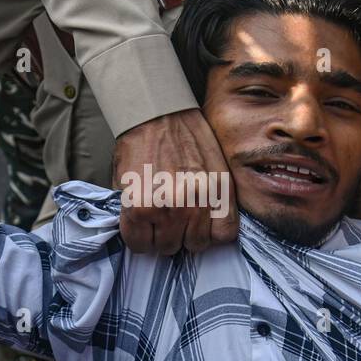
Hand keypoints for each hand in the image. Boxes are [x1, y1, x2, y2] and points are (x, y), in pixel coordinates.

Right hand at [113, 108, 237, 253]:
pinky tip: (137, 222)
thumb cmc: (184, 135)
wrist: (155, 112)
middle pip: (193, 245)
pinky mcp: (139, 207)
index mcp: (219, 192)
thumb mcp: (216, 165)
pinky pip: (139, 243)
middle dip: (183, 234)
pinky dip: (137, 238)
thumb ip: (214, 197)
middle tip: (172, 216)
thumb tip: (205, 227)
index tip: (198, 224)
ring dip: (159, 237)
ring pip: (166, 247)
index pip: (223, 236)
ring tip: (153, 217)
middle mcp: (197, 203)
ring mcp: (168, 208)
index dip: (209, 233)